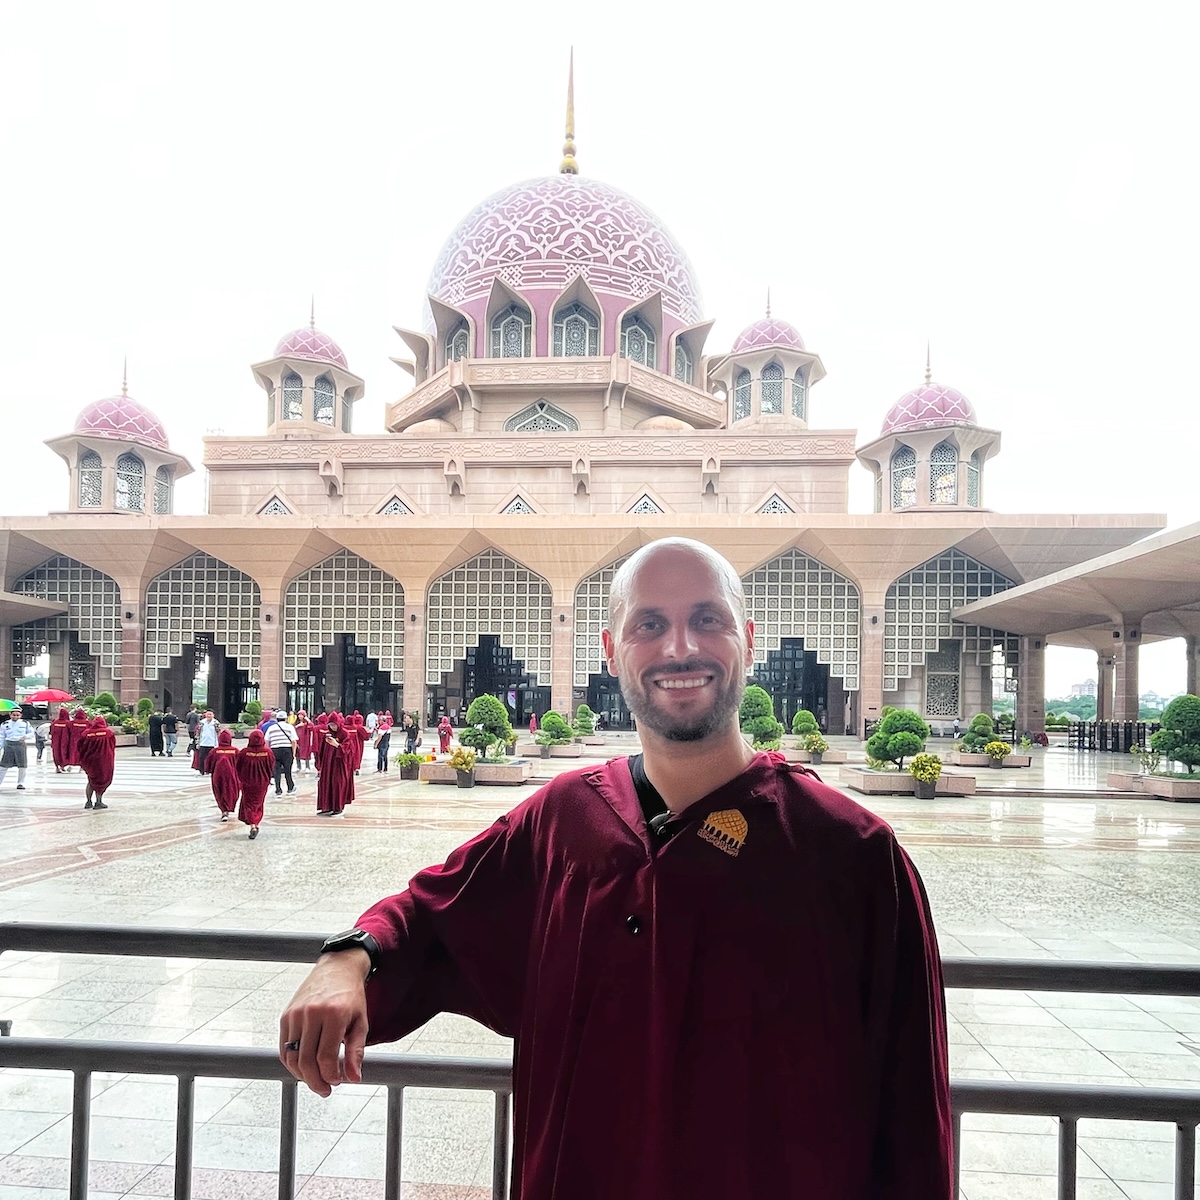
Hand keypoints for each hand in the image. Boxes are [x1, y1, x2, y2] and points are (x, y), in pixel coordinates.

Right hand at [279, 949, 370, 1095]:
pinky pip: (284, 1047)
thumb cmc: (351, 996)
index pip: (326, 1057)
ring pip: (292, 1057)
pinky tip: (303, 1068)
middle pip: (306, 1060)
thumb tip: (354, 1078)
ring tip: (315, 1080)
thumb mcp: (361, 1022)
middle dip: (315, 1081)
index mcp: (334, 1014)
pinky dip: (292, 1062)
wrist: (337, 969)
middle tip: (325, 1089)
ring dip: (302, 1075)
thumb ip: (356, 1052)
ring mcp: (296, 1013)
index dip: (330, 1075)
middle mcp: (312, 1013)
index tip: (337, 1082)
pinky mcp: (286, 1015)